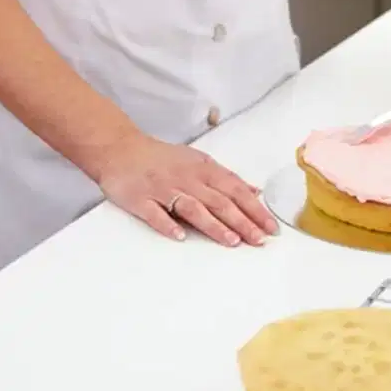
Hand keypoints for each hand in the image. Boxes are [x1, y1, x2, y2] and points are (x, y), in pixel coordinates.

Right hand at [98, 135, 278, 246]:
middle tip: (259, 240)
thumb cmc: (162, 158)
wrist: (120, 149)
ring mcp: (163, 189)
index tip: (270, 227)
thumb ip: (225, 179)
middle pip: (219, 202)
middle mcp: (186, 179)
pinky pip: (155, 213)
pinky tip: (180, 237)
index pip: (235, 190)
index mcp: (203, 169)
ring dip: (214, 225)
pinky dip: (168, 224)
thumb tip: (254, 192)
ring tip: (232, 241)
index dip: (254, 209)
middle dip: (242, 222)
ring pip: (193, 208)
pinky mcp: (140, 199)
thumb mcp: (198, 162)